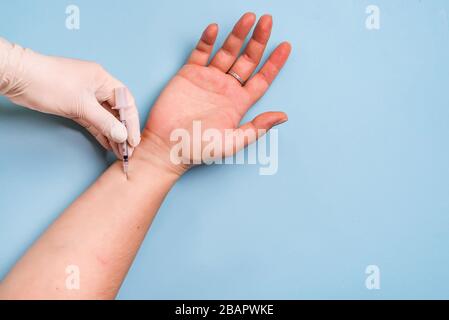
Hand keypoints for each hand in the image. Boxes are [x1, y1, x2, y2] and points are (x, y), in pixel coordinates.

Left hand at [0, 38, 140, 157]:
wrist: (19, 78)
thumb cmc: (49, 82)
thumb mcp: (81, 105)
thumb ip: (104, 121)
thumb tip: (122, 135)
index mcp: (103, 79)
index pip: (126, 102)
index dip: (132, 122)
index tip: (133, 140)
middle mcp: (97, 86)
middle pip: (117, 111)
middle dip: (124, 131)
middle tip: (128, 149)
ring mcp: (85, 96)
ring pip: (105, 118)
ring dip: (112, 134)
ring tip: (120, 151)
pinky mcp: (75, 105)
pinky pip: (93, 121)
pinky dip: (100, 132)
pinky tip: (107, 144)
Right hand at [140, 13, 290, 173]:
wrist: (167, 147)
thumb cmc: (200, 149)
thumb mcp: (233, 142)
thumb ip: (257, 127)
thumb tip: (283, 116)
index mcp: (239, 103)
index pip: (262, 78)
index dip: (274, 63)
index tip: (286, 46)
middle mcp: (226, 88)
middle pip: (247, 60)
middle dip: (258, 41)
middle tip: (267, 21)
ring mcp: (208, 79)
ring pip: (227, 52)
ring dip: (237, 35)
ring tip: (248, 18)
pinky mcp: (189, 74)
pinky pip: (200, 53)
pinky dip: (208, 41)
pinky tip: (216, 29)